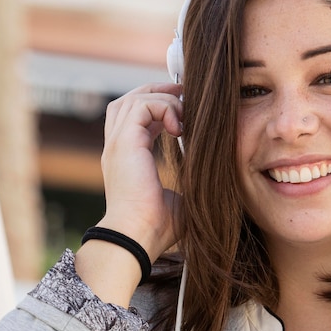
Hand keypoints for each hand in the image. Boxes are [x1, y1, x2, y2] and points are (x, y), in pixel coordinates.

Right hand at [96, 82, 183, 260]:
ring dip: (164, 100)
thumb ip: (189, 182)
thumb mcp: (180, 199)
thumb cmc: (158, 226)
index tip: (184, 115)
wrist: (138, 236)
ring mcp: (118, 142)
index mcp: (127, 158)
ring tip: (184, 116)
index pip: (135, 120)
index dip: (160, 110)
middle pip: (129, 101)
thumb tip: (212, 179)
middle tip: (185, 97)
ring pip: (135, 98)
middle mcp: (118, 147)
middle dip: (158, 93)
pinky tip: (179, 128)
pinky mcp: (125, 141)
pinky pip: (143, 106)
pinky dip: (164, 108)